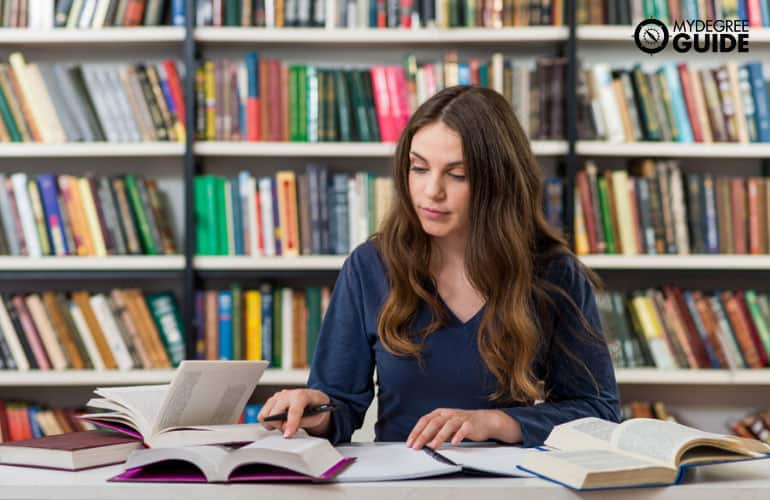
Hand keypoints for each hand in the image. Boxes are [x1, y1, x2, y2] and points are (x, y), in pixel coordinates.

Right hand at [257, 388, 331, 437]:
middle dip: (281, 426)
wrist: (314, 400)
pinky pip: (262, 415)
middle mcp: (286, 394)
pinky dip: (268, 422)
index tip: (288, 435)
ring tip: (284, 425)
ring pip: (264, 415)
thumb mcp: (316, 417)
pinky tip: (279, 421)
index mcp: (300, 395)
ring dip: (273, 424)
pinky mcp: (271, 401)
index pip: (293, 411)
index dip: (290, 424)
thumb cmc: (316, 407)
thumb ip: (302, 422)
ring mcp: (277, 397)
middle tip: (290, 430)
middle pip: (274, 414)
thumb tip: (287, 429)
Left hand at [406, 408, 520, 449]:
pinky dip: (458, 435)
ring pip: (448, 426)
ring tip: (432, 446)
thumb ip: (434, 432)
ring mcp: (460, 418)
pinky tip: (454, 442)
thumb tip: (421, 443)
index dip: (416, 431)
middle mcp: (448, 414)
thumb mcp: (445, 426)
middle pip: (434, 423)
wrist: (483, 421)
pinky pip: (463, 429)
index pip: (425, 420)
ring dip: (439, 437)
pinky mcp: (470, 424)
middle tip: (417, 446)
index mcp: (440, 413)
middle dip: (424, 435)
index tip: (410, 442)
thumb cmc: (461, 424)